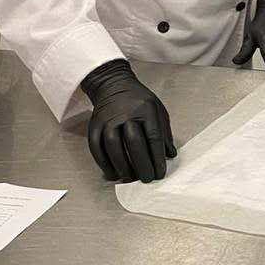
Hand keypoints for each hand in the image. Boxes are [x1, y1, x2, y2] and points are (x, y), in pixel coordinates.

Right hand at [80, 58, 176, 183]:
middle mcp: (126, 114)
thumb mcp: (158, 110)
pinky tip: (112, 173)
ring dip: (122, 166)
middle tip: (147, 179)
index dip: (157, 158)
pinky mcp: (94, 126)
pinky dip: (104, 163)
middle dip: (142, 164)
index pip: (153, 137)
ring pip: (113, 146)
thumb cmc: (139, 100)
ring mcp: (108, 119)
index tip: (160, 173)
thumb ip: (164, 133)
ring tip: (130, 178)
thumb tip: (170, 155)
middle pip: (133, 143)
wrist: (113, 85)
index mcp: (146, 109)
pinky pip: (97, 148)